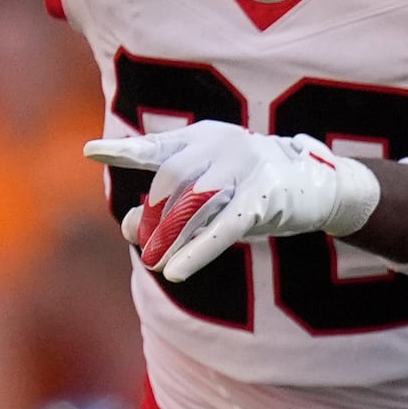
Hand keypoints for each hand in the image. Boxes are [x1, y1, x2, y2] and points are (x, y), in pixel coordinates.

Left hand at [88, 122, 381, 281]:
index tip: (91, 152)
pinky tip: (174, 272)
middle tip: (139, 241)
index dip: (125, 152)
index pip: (158, 146)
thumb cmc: (251, 186)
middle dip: (152, 214)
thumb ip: (171, 201)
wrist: (316, 185)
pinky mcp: (266, 200)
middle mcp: (224, 145)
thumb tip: (130, 228)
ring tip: (153, 262)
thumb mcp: (211, 186)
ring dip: (169, 238)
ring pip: (195, 206)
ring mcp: (247, 169)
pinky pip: (224, 229)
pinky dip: (197, 251)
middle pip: (173, 181)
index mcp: (204, 137)